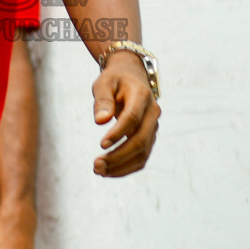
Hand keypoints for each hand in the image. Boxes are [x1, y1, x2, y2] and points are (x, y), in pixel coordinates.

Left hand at [91, 51, 159, 177]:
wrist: (132, 77)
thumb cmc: (114, 80)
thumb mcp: (104, 83)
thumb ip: (102, 100)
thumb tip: (100, 121)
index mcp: (142, 95)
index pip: (132, 118)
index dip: (118, 133)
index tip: (101, 145)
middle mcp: (152, 113)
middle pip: (140, 140)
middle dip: (118, 156)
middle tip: (96, 165)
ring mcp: (153, 127)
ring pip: (142, 153)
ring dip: (121, 166)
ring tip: (98, 171)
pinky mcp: (149, 138)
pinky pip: (141, 157)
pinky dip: (126, 167)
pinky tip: (108, 171)